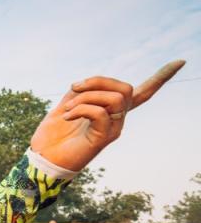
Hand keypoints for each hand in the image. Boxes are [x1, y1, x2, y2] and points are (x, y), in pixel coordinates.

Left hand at [30, 60, 183, 170]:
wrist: (43, 160)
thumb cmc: (52, 137)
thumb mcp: (65, 106)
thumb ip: (79, 93)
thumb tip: (84, 84)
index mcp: (109, 110)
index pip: (143, 93)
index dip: (161, 78)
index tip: (180, 62)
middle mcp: (116, 120)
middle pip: (126, 89)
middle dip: (99, 80)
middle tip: (75, 88)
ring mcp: (112, 130)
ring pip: (116, 98)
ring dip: (87, 96)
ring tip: (68, 108)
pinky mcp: (104, 139)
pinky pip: (101, 113)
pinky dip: (81, 108)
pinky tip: (67, 116)